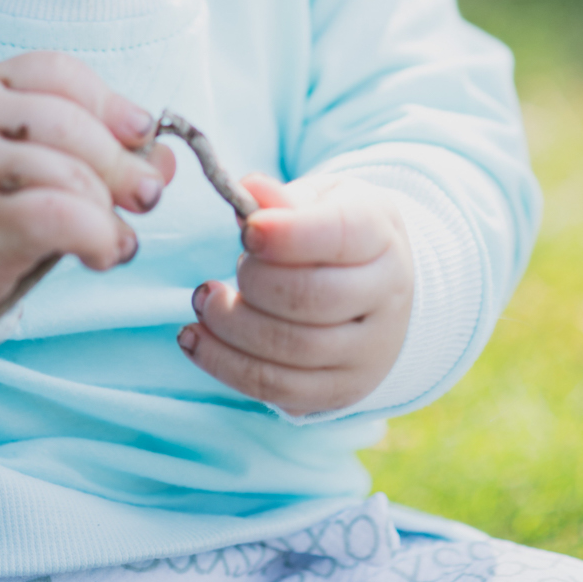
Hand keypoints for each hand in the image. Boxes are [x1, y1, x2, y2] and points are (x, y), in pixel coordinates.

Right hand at [0, 51, 173, 320]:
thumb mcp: (29, 161)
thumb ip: (94, 151)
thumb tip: (165, 160)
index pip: (58, 72)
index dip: (111, 102)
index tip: (140, 134)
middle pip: (72, 124)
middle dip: (122, 163)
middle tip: (146, 197)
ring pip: (70, 172)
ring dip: (110, 211)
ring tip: (118, 239)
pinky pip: (59, 216)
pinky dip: (97, 236)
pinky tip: (102, 254)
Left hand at [176, 175, 412, 415]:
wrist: (379, 289)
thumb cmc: (334, 233)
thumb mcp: (319, 199)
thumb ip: (282, 197)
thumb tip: (249, 190)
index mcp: (380, 236)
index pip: (339, 235)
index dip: (286, 234)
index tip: (246, 231)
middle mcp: (385, 297)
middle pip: (313, 297)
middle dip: (252, 283)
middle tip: (218, 272)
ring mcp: (369, 352)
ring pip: (293, 350)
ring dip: (231, 327)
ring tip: (203, 302)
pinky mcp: (342, 391)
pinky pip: (280, 389)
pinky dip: (227, 366)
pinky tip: (196, 340)